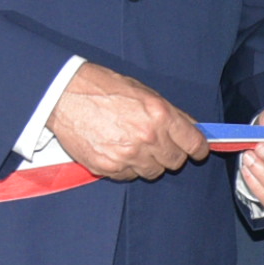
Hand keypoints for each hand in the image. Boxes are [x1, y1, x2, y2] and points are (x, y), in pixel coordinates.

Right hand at [47, 64, 207, 181]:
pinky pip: (128, 176)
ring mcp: (127, 155)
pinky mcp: (108, 167)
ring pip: (153, 172)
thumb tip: (190, 129)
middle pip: (175, 162)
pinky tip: (117, 150)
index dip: (198, 148)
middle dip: (171, 154)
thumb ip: (170, 113)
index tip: (197, 150)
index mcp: (160, 115)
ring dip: (149, 162)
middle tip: (159, 143)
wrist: (65, 94)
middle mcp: (147, 137)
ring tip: (134, 144)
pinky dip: (127, 167)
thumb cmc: (104, 88)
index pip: (194, 144)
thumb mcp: (145, 92)